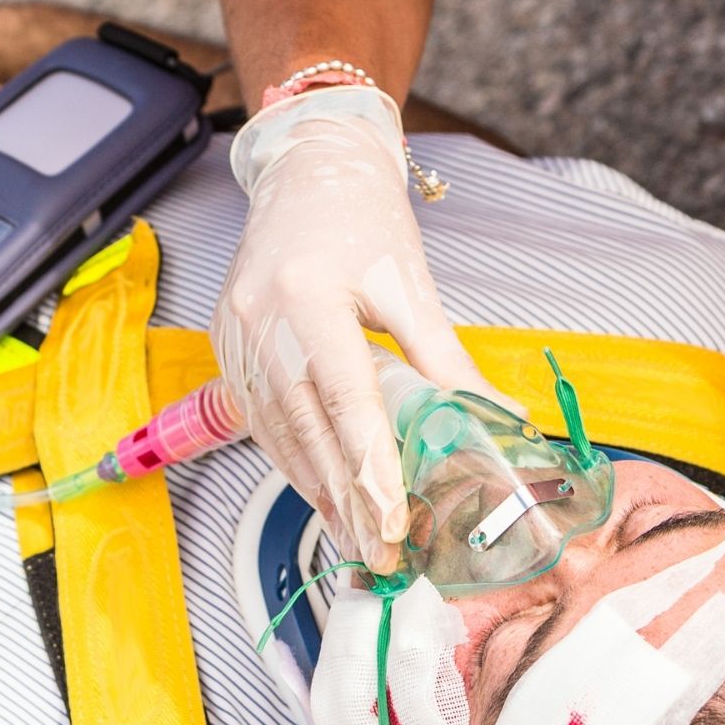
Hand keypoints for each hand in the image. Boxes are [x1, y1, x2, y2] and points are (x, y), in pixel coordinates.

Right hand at [212, 86, 490, 571]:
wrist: (306, 169)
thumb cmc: (361, 216)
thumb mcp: (409, 283)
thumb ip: (445, 358)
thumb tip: (498, 419)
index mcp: (308, 296)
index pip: (346, 400)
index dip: (371, 467)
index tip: (394, 522)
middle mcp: (260, 320)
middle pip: (308, 430)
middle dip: (347, 499)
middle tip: (383, 554)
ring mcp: (234, 336)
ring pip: (279, 435)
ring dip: (319, 492)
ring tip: (358, 539)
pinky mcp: (226, 345)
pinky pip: (261, 419)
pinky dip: (294, 460)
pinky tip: (323, 492)